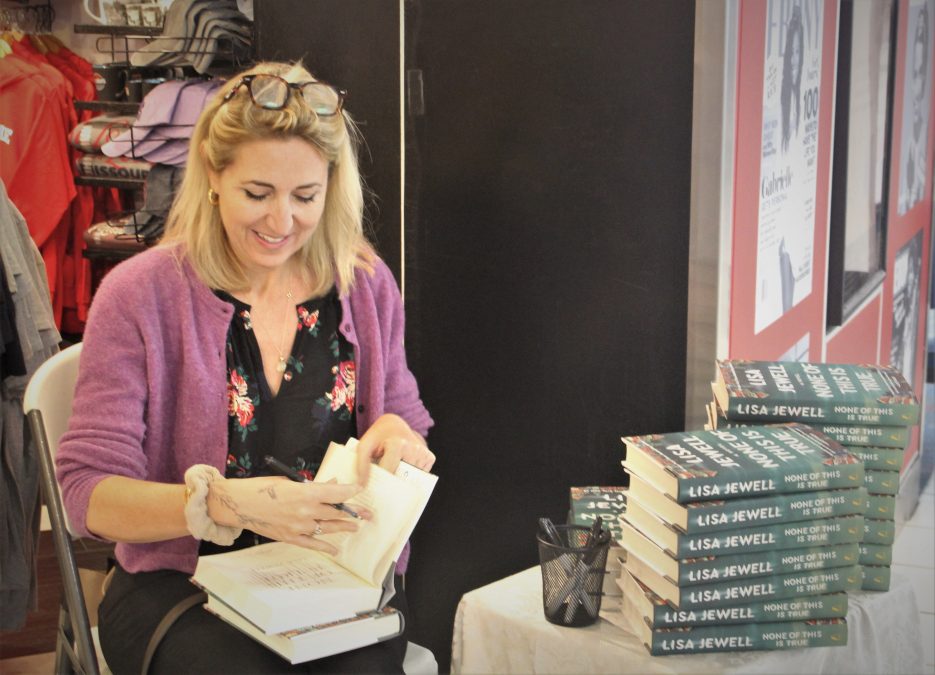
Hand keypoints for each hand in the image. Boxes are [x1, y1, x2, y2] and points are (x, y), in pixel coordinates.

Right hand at [206, 476, 368, 554]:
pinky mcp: (290, 538)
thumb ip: (313, 486)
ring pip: (328, 528)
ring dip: (343, 527)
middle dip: (353, 512)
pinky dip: (325, 547)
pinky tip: (334, 550)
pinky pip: (312, 545)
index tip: (360, 490)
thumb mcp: (289, 481)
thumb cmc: (262, 488)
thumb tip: (332, 484)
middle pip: (336, 512)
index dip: (351, 491)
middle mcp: (305, 511)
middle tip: (367, 513)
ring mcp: (298, 527)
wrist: (238, 504)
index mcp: (305, 493)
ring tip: (355, 527)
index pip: (337, 493)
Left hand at [355, 414, 434, 484]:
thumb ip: (360, 464)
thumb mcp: (364, 446)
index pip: (390, 472)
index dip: (381, 480)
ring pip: (411, 479)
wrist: (393, 426)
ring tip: (394, 471)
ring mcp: (423, 453)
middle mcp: (413, 448)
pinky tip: (404, 468)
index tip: (375, 486)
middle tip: (384, 481)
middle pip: (402, 478)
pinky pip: (421, 476)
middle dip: (392, 483)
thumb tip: (362, 486)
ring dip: (402, 479)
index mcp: (397, 444)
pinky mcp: (430, 457)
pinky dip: (412, 476)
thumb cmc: (377, 438)